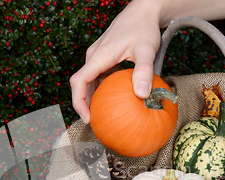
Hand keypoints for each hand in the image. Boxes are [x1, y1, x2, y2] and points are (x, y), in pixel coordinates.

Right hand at [70, 0, 162, 123]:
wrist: (143, 11)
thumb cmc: (143, 28)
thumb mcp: (146, 50)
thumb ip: (144, 72)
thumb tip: (143, 96)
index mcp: (99, 56)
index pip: (79, 81)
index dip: (78, 102)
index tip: (87, 118)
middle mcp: (94, 56)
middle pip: (81, 84)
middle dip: (84, 105)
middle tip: (97, 123)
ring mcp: (98, 57)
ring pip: (89, 81)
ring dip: (93, 98)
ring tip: (103, 115)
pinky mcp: (104, 57)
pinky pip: (98, 76)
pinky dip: (102, 90)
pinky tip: (114, 101)